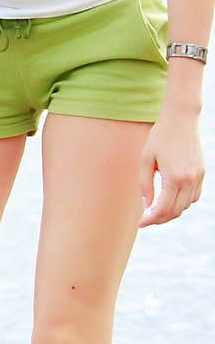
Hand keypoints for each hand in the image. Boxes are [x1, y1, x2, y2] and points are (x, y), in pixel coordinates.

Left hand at [138, 109, 204, 226]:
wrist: (181, 119)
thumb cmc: (159, 138)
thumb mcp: (145, 161)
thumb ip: (145, 185)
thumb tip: (147, 206)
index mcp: (174, 177)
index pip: (163, 209)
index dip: (151, 220)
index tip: (140, 223)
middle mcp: (189, 179)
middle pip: (175, 211)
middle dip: (160, 219)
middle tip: (146, 219)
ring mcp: (198, 176)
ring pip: (186, 205)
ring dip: (172, 211)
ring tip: (156, 208)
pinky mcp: (202, 172)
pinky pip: (194, 196)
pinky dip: (183, 202)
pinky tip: (171, 198)